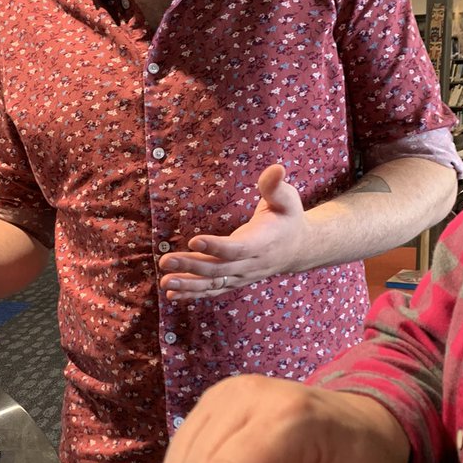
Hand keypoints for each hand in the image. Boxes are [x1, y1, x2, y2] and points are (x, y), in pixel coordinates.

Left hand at [158, 165, 305, 300]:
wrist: (298, 248)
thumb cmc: (288, 218)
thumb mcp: (287, 199)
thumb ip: (276, 186)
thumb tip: (277, 168)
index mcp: (262, 243)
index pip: (237, 248)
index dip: (216, 246)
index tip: (193, 240)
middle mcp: (251, 264)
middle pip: (218, 268)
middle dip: (191, 266)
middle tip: (166, 261)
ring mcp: (242, 276)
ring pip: (213, 283)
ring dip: (188, 284)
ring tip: (165, 282)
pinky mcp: (234, 281)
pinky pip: (213, 290)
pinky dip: (193, 293)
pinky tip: (172, 294)